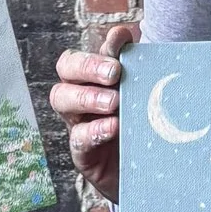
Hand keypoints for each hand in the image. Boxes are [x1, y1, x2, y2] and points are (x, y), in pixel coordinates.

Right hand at [49, 19, 138, 202]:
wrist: (147, 173)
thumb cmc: (145, 128)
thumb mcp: (148, 99)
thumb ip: (144, 73)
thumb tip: (147, 44)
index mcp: (97, 76)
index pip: (93, 49)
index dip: (103, 44)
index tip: (122, 38)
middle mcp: (82, 94)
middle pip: (67, 68)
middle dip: (88, 66)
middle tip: (114, 73)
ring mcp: (78, 123)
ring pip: (62, 99)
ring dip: (87, 97)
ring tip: (113, 102)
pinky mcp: (82, 153)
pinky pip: (78, 138)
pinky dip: (94, 131)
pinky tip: (112, 127)